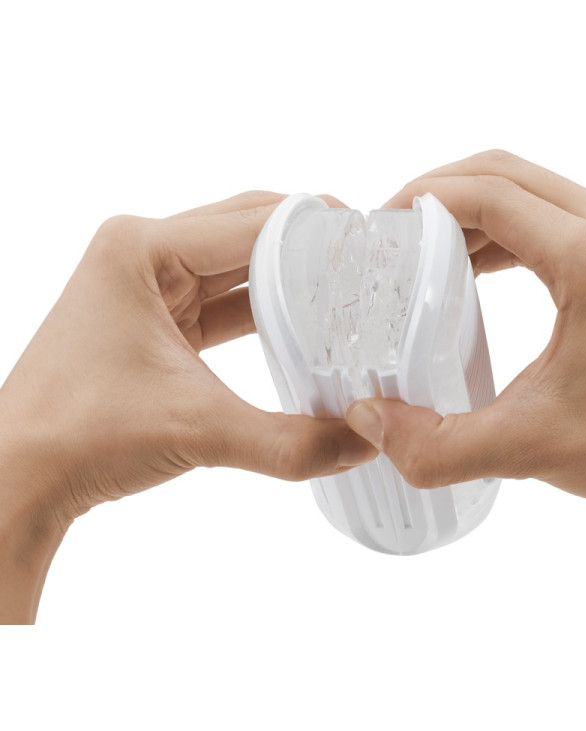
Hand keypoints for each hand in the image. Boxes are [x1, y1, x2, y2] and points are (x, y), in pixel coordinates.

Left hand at [0, 190, 375, 622]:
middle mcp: (145, 252)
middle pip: (250, 227)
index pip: (255, 220)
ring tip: (348, 289)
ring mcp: (150, 282)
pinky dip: (266, 306)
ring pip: (240, 260)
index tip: (373, 242)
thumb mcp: (201, 431)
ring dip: (292, 274)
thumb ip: (292, 442)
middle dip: (311, 244)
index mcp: (144, 249)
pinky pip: (226, 295)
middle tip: (369, 265)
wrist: (23, 475)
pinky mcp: (158, 314)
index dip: (319, 228)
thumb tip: (364, 442)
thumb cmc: (79, 437)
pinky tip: (305, 323)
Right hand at [346, 151, 585, 559]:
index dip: (422, 199)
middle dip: (437, 193)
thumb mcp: (527, 449)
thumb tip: (369, 419)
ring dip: (469, 209)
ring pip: (527, 188)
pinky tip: (470, 268)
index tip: (380, 225)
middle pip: (504, 173)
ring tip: (419, 250)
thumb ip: (435, 445)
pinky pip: (549, 214)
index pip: (488, 194)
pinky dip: (501, 229)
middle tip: (390, 232)